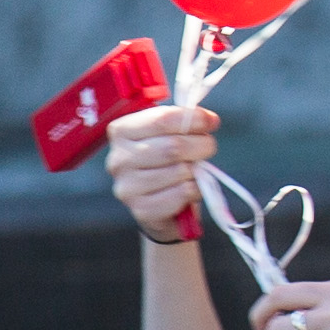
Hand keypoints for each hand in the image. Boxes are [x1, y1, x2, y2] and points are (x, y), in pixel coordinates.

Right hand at [105, 102, 215, 242]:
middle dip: (201, 145)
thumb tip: (209, 119)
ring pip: (180, 170)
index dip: (193, 119)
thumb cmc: (168, 159)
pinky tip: (190, 188)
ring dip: (198, 169)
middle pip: (173, 146)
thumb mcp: (172, 132)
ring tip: (195, 170)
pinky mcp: (141, 210)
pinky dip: (196, 189)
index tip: (211, 122)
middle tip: (207, 147)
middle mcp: (118, 159)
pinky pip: (183, 193)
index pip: (162, 120)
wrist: (163, 203)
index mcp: (121, 132)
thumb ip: (187, 120)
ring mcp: (127, 187)